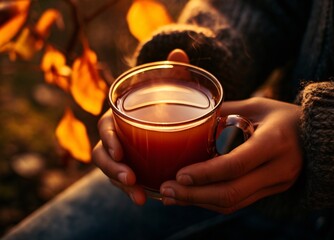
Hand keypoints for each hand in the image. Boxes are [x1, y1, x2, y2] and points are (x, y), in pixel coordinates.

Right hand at [92, 49, 189, 204]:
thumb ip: (175, 72)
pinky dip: (135, 192)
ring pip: (113, 173)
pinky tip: (148, 199)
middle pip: (103, 156)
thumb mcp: (172, 88)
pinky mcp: (132, 169)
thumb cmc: (166, 102)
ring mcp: (123, 156)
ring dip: (123, 186)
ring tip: (140, 198)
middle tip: (131, 179)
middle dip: (112, 169)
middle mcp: (117, 138)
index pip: (106, 128)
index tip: (121, 152)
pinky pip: (128, 182)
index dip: (108, 140)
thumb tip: (178, 52)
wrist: (168, 117)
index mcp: (120, 117)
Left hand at [160, 97, 302, 213]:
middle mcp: (277, 169)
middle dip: (194, 195)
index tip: (179, 174)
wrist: (318, 137)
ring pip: (233, 203)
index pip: (236, 165)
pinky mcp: (270, 192)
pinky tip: (191, 196)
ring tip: (171, 197)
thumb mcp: (257, 106)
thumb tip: (193, 119)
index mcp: (274, 142)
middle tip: (166, 190)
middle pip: (231, 192)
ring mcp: (276, 185)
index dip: (206, 173)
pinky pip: (238, 203)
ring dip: (198, 202)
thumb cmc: (283, 116)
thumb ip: (226, 114)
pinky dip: (211, 202)